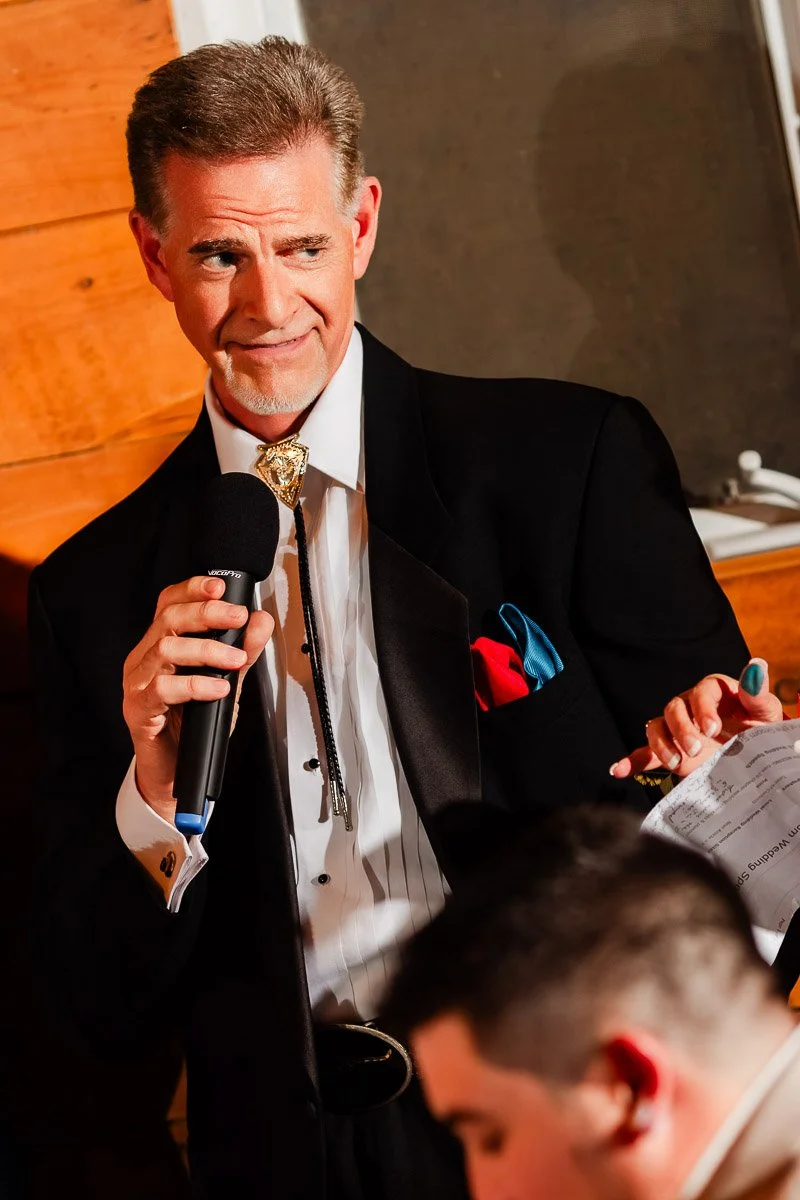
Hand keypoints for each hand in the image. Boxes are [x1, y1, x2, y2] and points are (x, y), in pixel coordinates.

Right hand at [122, 576, 273, 821]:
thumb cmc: (192, 724)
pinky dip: (195, 685)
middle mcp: (144, 659)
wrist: (174, 772)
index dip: (193, 589)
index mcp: (160, 645)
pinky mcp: (138, 710)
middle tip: (237, 618)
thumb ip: (243, 651)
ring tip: (235, 661)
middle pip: (169, 620)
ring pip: (165, 649)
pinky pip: (163, 688)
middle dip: (207, 614)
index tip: (221, 586)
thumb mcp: (226, 682)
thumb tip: (260, 621)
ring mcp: (137, 683)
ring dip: (206, 650)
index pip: (169, 603)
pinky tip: (217, 689)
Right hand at [610, 658, 784, 779]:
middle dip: (681, 729)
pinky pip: (646, 753)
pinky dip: (632, 761)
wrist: (757, 754)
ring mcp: (677, 729)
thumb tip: (756, 666)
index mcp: (712, 692)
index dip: (703, 709)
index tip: (713, 729)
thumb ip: (757, 693)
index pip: (700, 691)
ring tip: (675, 763)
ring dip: (660, 744)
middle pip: (673, 708)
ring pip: (656, 728)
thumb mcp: (764, 711)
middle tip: (696, 750)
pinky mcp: (670, 750)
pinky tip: (619, 770)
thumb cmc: (761, 727)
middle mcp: (690, 707)